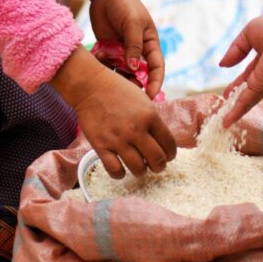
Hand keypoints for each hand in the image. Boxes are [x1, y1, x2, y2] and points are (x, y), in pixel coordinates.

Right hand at [50, 47, 175, 177]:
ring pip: (138, 168)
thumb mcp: (144, 101)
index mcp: (150, 116)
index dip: (171, 154)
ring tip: (139, 167)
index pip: (169, 144)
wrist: (92, 87)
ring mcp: (118, 139)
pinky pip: (115, 170)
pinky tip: (121, 169)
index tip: (168, 156)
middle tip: (156, 166)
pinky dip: (120, 174)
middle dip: (159, 166)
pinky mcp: (101, 145)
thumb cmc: (120, 92)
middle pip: (157, 160)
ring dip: (141, 171)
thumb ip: (154, 121)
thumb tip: (163, 142)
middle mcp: (136, 129)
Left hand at [83, 0, 163, 98]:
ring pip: (122, 73)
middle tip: (125, 94)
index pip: (157, 68)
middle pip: (139, 75)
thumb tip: (135, 69)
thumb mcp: (133, 24)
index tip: (151, 97)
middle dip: (134, 85)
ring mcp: (122, 52)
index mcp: (150, 45)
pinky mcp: (108, 50)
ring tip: (109, 77)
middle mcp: (138, 52)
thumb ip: (133, 47)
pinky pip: (108, 65)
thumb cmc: (125, 5)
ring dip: (117, 77)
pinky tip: (100, 59)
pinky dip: (104, 67)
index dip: (155, 83)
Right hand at [219, 13, 262, 126]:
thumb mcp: (248, 35)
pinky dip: (236, 112)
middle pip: (247, 90)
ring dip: (235, 110)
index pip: (248, 75)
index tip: (228, 92)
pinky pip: (246, 101)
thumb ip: (236, 50)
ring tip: (224, 120)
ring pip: (246, 99)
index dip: (237, 83)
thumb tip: (223, 65)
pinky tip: (227, 121)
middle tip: (225, 108)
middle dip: (236, 99)